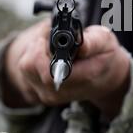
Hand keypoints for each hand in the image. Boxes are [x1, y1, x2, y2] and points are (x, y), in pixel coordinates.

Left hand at [5, 23, 130, 118]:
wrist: (106, 77)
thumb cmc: (105, 55)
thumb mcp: (106, 41)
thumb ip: (94, 42)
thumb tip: (81, 45)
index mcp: (83, 77)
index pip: (50, 71)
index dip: (43, 51)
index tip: (47, 37)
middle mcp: (64, 91)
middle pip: (32, 68)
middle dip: (36, 47)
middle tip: (47, 37)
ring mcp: (51, 95)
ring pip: (26, 69)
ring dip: (32, 51)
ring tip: (47, 44)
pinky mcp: (42, 94)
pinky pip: (26, 72)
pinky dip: (31, 58)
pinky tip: (45, 53)